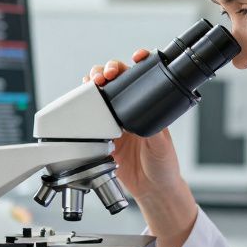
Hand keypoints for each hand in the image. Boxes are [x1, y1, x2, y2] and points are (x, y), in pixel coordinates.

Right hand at [83, 51, 185, 202]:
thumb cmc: (164, 165)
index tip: (136, 57)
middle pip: (116, 81)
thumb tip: (141, 114)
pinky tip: (82, 104)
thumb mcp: (161, 144)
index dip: (138, 63)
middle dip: (108, 70)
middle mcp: (130, 111)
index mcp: (148, 107)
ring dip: (93, 84)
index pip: (142, 78)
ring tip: (92, 82)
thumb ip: (151, 129)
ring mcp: (114, 122)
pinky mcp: (102, 136)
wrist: (152, 189)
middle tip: (106, 74)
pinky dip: (82, 108)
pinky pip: (89, 118)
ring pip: (100, 95)